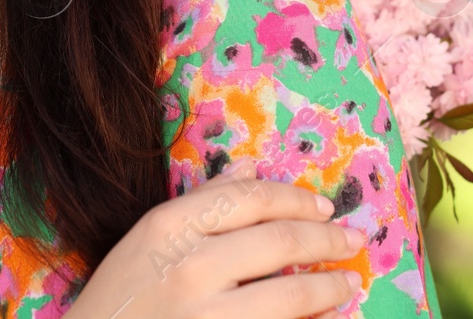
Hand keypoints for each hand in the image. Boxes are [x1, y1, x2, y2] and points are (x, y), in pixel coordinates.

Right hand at [67, 157, 364, 318]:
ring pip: (291, 297)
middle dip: (327, 240)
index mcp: (169, 226)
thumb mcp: (148, 240)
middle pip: (281, 242)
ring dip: (330, 289)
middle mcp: (190, 267)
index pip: (252, 197)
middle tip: (353, 240)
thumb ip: (202, 203)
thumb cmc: (119, 300)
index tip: (325, 206)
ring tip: (347, 285)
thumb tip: (251, 168)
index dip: (298, 199)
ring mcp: (205, 318)